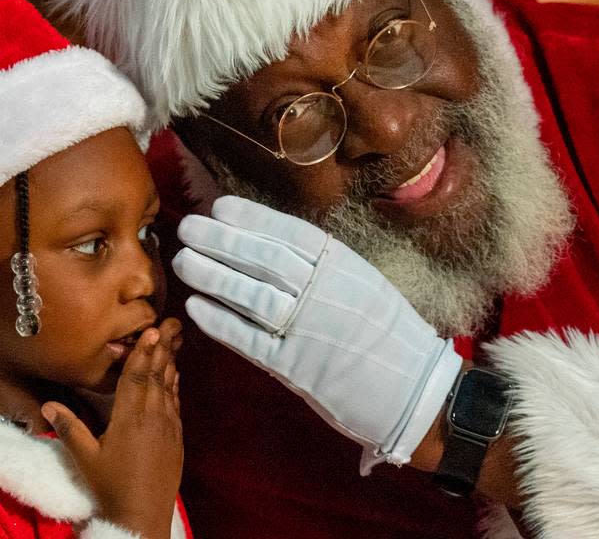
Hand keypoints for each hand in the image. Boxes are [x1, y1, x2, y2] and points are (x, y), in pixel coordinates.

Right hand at [44, 318, 182, 538]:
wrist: (142, 515)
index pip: (136, 379)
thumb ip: (69, 428)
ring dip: (169, 364)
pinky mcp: (177, 439)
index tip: (151, 331)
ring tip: (172, 342)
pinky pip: (176, 404)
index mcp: (129, 419)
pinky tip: (174, 376)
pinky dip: (174, 386)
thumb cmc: (110, 487)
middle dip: (161, 350)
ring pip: (169, 388)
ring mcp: (168, 428)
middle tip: (168, 325)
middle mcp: (152, 418)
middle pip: (156, 377)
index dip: (142, 353)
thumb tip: (48, 405)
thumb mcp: (85, 458)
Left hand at [174, 196, 461, 472]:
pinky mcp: (296, 366)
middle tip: (187, 226)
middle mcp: (323, 290)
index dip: (251, 218)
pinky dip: (220, 322)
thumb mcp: (364, 284)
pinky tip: (195, 307)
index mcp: (343, 265)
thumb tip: (275, 244)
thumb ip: (324, 266)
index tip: (218, 206)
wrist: (416, 392)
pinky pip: (251, 340)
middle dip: (221, 240)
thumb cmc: (389, 336)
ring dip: (213, 276)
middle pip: (263, 258)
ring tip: (182, 261)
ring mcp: (308, 328)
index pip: (289, 233)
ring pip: (251, 294)